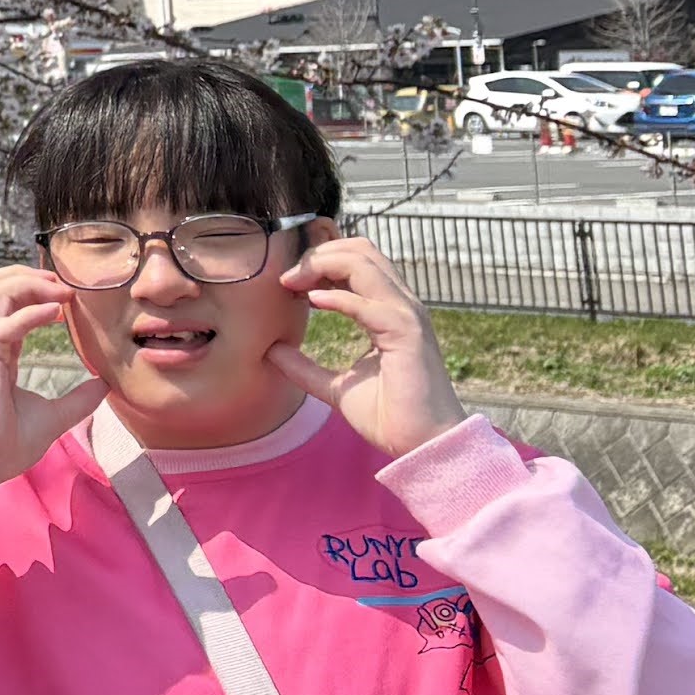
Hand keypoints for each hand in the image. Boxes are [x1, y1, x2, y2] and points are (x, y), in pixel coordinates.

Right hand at [0, 262, 106, 501]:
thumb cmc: (4, 443)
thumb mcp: (53, 417)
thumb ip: (77, 399)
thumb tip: (106, 386)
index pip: (5, 304)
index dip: (32, 291)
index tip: (65, 296)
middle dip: (24, 274)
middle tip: (61, 280)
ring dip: (26, 282)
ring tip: (59, 289)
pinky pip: (4, 321)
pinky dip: (29, 311)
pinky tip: (56, 311)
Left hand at [274, 227, 465, 459]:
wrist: (422, 445)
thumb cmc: (390, 415)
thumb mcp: (336, 387)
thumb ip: (305, 368)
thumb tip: (272, 352)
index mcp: (388, 312)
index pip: (358, 260)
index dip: (320, 260)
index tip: (289, 281)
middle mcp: (401, 306)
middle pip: (361, 250)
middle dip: (318, 253)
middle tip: (288, 278)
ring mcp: (407, 317)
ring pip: (365, 264)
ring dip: (322, 266)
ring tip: (293, 283)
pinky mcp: (407, 336)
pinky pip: (370, 304)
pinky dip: (339, 298)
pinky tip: (313, 302)